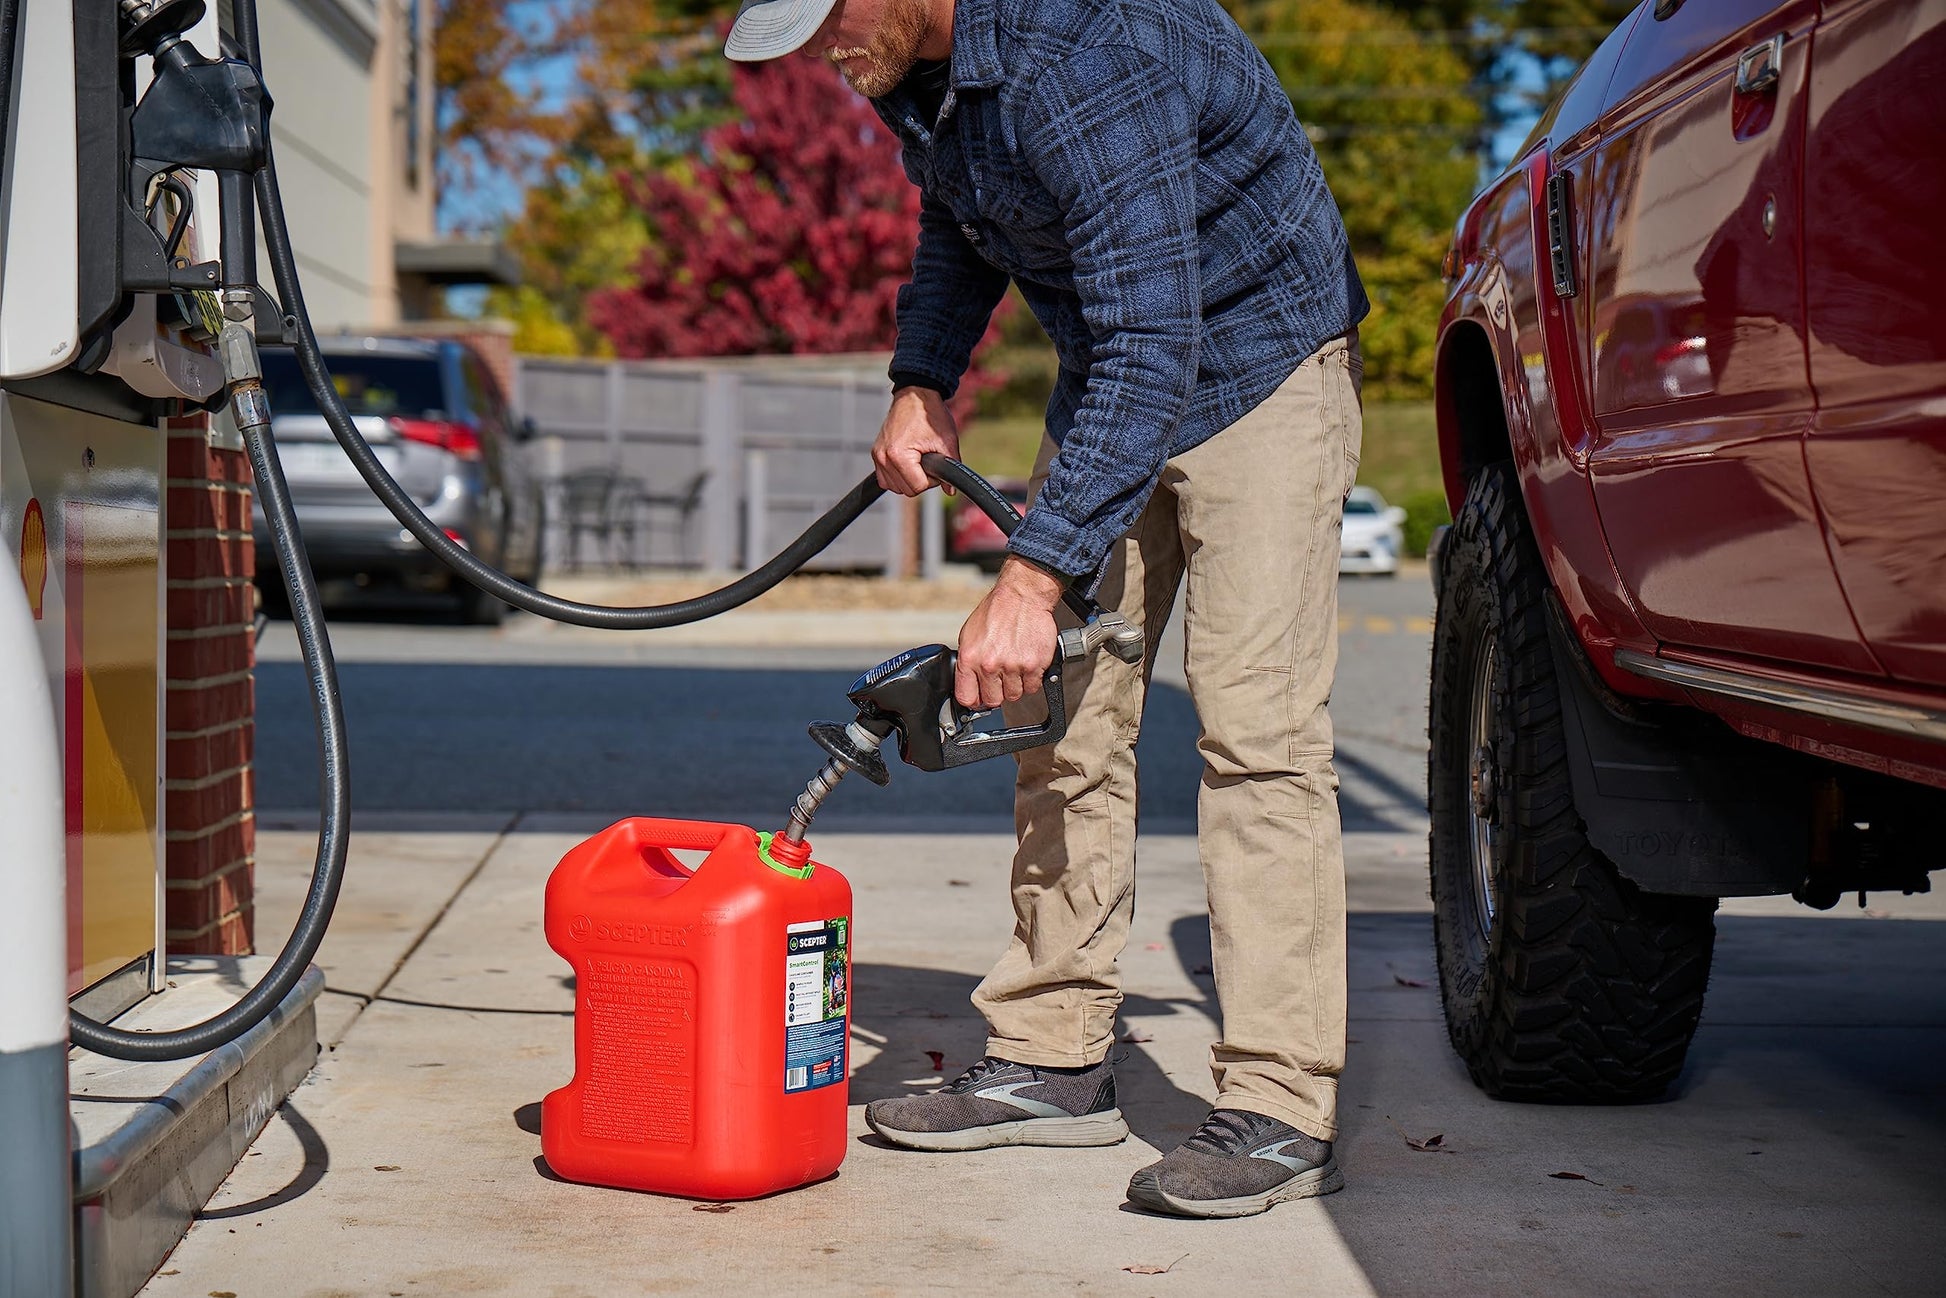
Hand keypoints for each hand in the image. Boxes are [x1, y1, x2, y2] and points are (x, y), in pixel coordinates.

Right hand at [873, 386, 958, 495]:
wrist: (916, 395)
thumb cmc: (930, 414)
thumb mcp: (947, 441)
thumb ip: (951, 468)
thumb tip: (951, 490)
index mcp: (899, 455)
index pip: (917, 487)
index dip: (932, 480)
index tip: (936, 465)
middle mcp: (883, 457)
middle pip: (906, 490)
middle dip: (921, 480)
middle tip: (929, 462)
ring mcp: (878, 455)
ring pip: (895, 487)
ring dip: (909, 480)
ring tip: (919, 462)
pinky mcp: (876, 453)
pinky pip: (885, 479)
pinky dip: (897, 477)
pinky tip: (908, 465)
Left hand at [955, 556, 1064, 708]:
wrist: (1022, 596)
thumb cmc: (996, 612)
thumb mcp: (969, 635)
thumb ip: (968, 662)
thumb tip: (969, 683)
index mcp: (970, 658)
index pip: (967, 697)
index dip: (974, 701)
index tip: (980, 698)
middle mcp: (990, 665)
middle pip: (994, 700)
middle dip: (998, 693)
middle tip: (1002, 679)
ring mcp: (1013, 666)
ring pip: (1015, 695)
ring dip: (1016, 685)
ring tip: (1016, 666)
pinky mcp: (1034, 665)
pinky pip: (1033, 686)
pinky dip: (1032, 679)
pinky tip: (1028, 663)